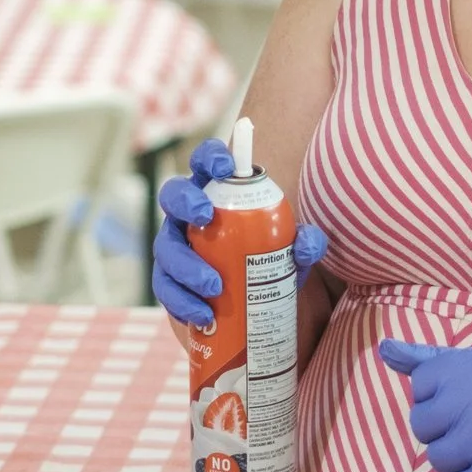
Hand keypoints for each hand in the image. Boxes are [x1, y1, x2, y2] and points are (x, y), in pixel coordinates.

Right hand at [152, 138, 328, 326]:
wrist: (249, 306)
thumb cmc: (267, 260)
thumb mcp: (290, 253)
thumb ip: (305, 244)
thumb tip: (306, 244)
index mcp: (215, 193)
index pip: (205, 162)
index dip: (210, 156)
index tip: (225, 167)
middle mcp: (187, 215)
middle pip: (172, 194)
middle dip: (185, 201)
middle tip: (205, 217)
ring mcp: (173, 246)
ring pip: (165, 247)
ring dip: (186, 265)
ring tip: (215, 286)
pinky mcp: (167, 280)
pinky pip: (165, 288)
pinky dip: (182, 302)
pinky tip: (203, 315)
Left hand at [377, 340, 471, 471]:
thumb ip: (432, 358)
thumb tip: (384, 350)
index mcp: (467, 368)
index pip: (420, 386)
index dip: (440, 394)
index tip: (466, 396)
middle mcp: (470, 403)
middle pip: (422, 425)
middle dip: (444, 426)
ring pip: (436, 458)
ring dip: (456, 455)